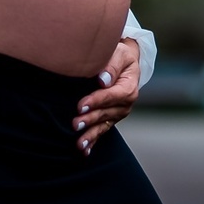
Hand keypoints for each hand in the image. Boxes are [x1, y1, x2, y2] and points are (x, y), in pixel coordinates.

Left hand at [74, 38, 140, 156]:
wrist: (126, 62)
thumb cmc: (120, 55)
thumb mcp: (120, 53)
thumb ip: (112, 65)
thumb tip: (103, 80)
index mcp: (128, 87)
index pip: (111, 96)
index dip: (96, 101)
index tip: (81, 105)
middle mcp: (125, 103)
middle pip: (105, 113)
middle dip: (89, 119)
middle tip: (75, 124)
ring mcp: (118, 113)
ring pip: (103, 125)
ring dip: (91, 134)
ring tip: (79, 143)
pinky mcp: (111, 118)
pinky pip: (103, 130)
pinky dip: (94, 140)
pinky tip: (84, 150)